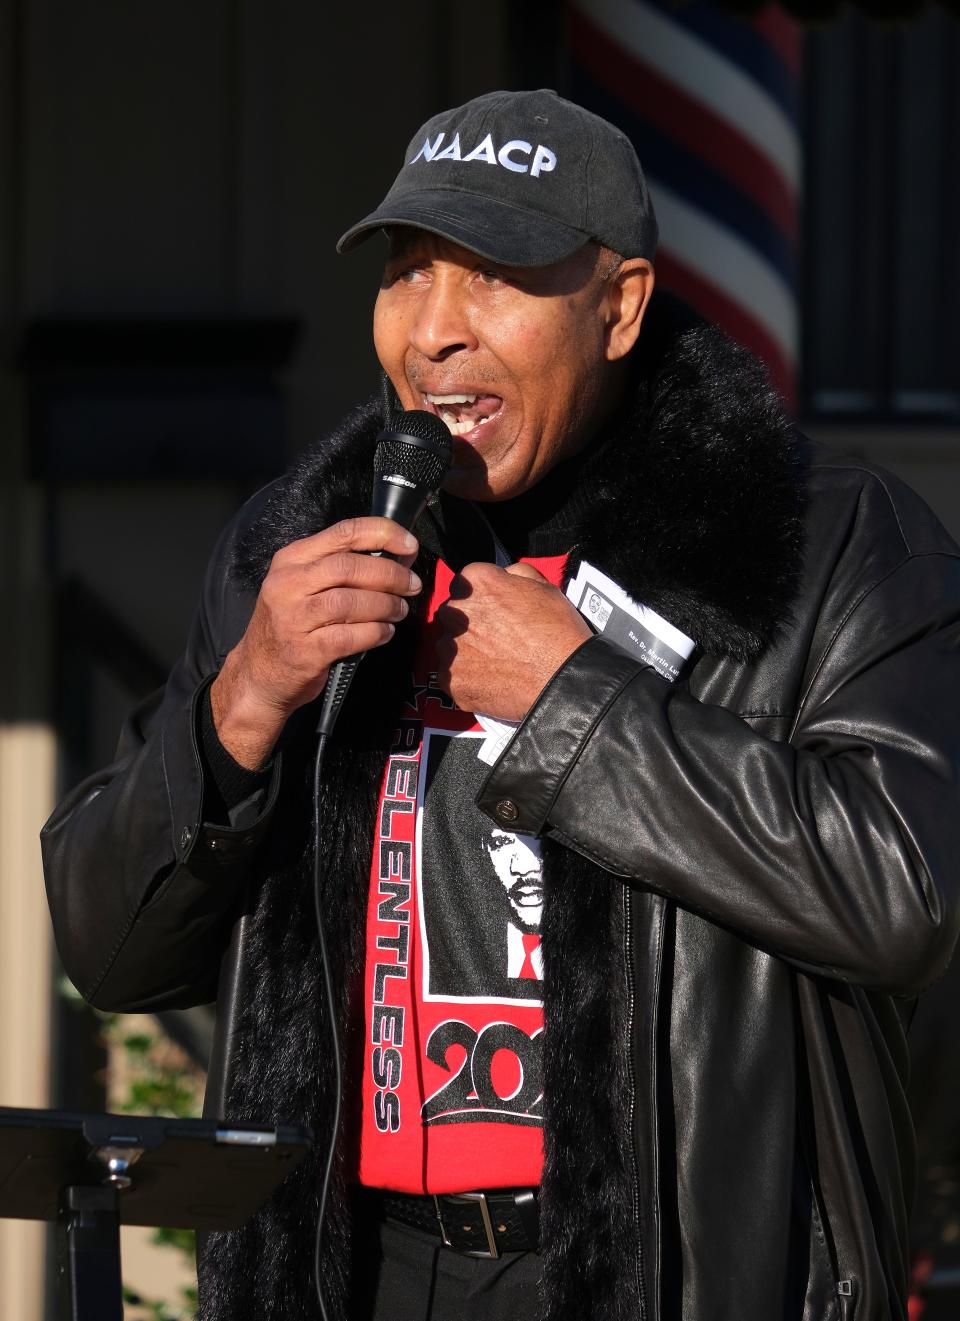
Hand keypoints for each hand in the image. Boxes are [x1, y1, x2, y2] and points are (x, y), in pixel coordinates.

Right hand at [211, 517, 421, 767]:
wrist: (259, 675)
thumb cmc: (290, 626)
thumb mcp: (302, 586)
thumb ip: (341, 569)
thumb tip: (397, 557)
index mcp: (291, 559)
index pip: (343, 533)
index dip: (383, 534)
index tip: (409, 544)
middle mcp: (288, 583)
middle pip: (349, 567)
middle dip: (390, 574)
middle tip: (411, 585)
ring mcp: (293, 618)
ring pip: (351, 601)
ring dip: (386, 605)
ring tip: (399, 610)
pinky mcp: (305, 650)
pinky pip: (351, 636)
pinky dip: (376, 633)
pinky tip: (385, 632)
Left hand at [435, 561, 591, 721]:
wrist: (562, 678)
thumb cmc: (558, 631)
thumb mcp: (543, 585)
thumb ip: (513, 573)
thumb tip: (503, 575)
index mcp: (474, 581)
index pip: (465, 584)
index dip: (483, 599)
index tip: (497, 612)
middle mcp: (454, 611)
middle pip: (453, 614)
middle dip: (469, 624)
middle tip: (497, 639)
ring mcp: (449, 647)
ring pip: (449, 645)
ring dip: (466, 651)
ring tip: (496, 662)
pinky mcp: (449, 679)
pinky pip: (451, 676)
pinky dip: (467, 679)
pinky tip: (490, 680)